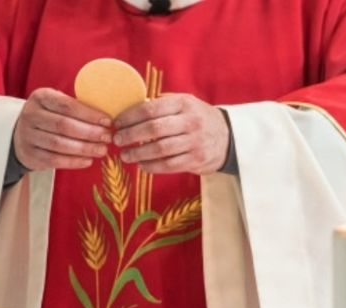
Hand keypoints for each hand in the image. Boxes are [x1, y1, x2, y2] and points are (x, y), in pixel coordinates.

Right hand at [13, 88, 111, 170]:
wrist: (22, 135)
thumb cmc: (49, 117)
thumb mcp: (57, 105)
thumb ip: (76, 108)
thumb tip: (107, 119)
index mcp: (41, 97)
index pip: (67, 105)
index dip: (89, 114)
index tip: (108, 122)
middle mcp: (31, 115)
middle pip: (64, 125)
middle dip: (89, 132)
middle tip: (107, 138)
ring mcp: (28, 135)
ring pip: (59, 144)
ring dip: (84, 148)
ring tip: (101, 150)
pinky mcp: (30, 154)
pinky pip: (54, 160)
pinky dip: (73, 162)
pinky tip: (88, 160)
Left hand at [113, 94, 228, 174]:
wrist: (227, 137)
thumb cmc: (197, 118)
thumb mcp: (184, 103)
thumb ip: (162, 105)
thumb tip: (129, 110)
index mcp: (184, 103)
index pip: (151, 108)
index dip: (130, 117)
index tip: (117, 122)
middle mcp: (191, 121)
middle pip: (153, 129)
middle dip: (130, 135)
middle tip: (117, 140)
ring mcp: (195, 142)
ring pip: (160, 149)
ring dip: (138, 153)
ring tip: (125, 155)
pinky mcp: (196, 160)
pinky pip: (169, 165)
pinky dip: (151, 166)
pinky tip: (141, 164)